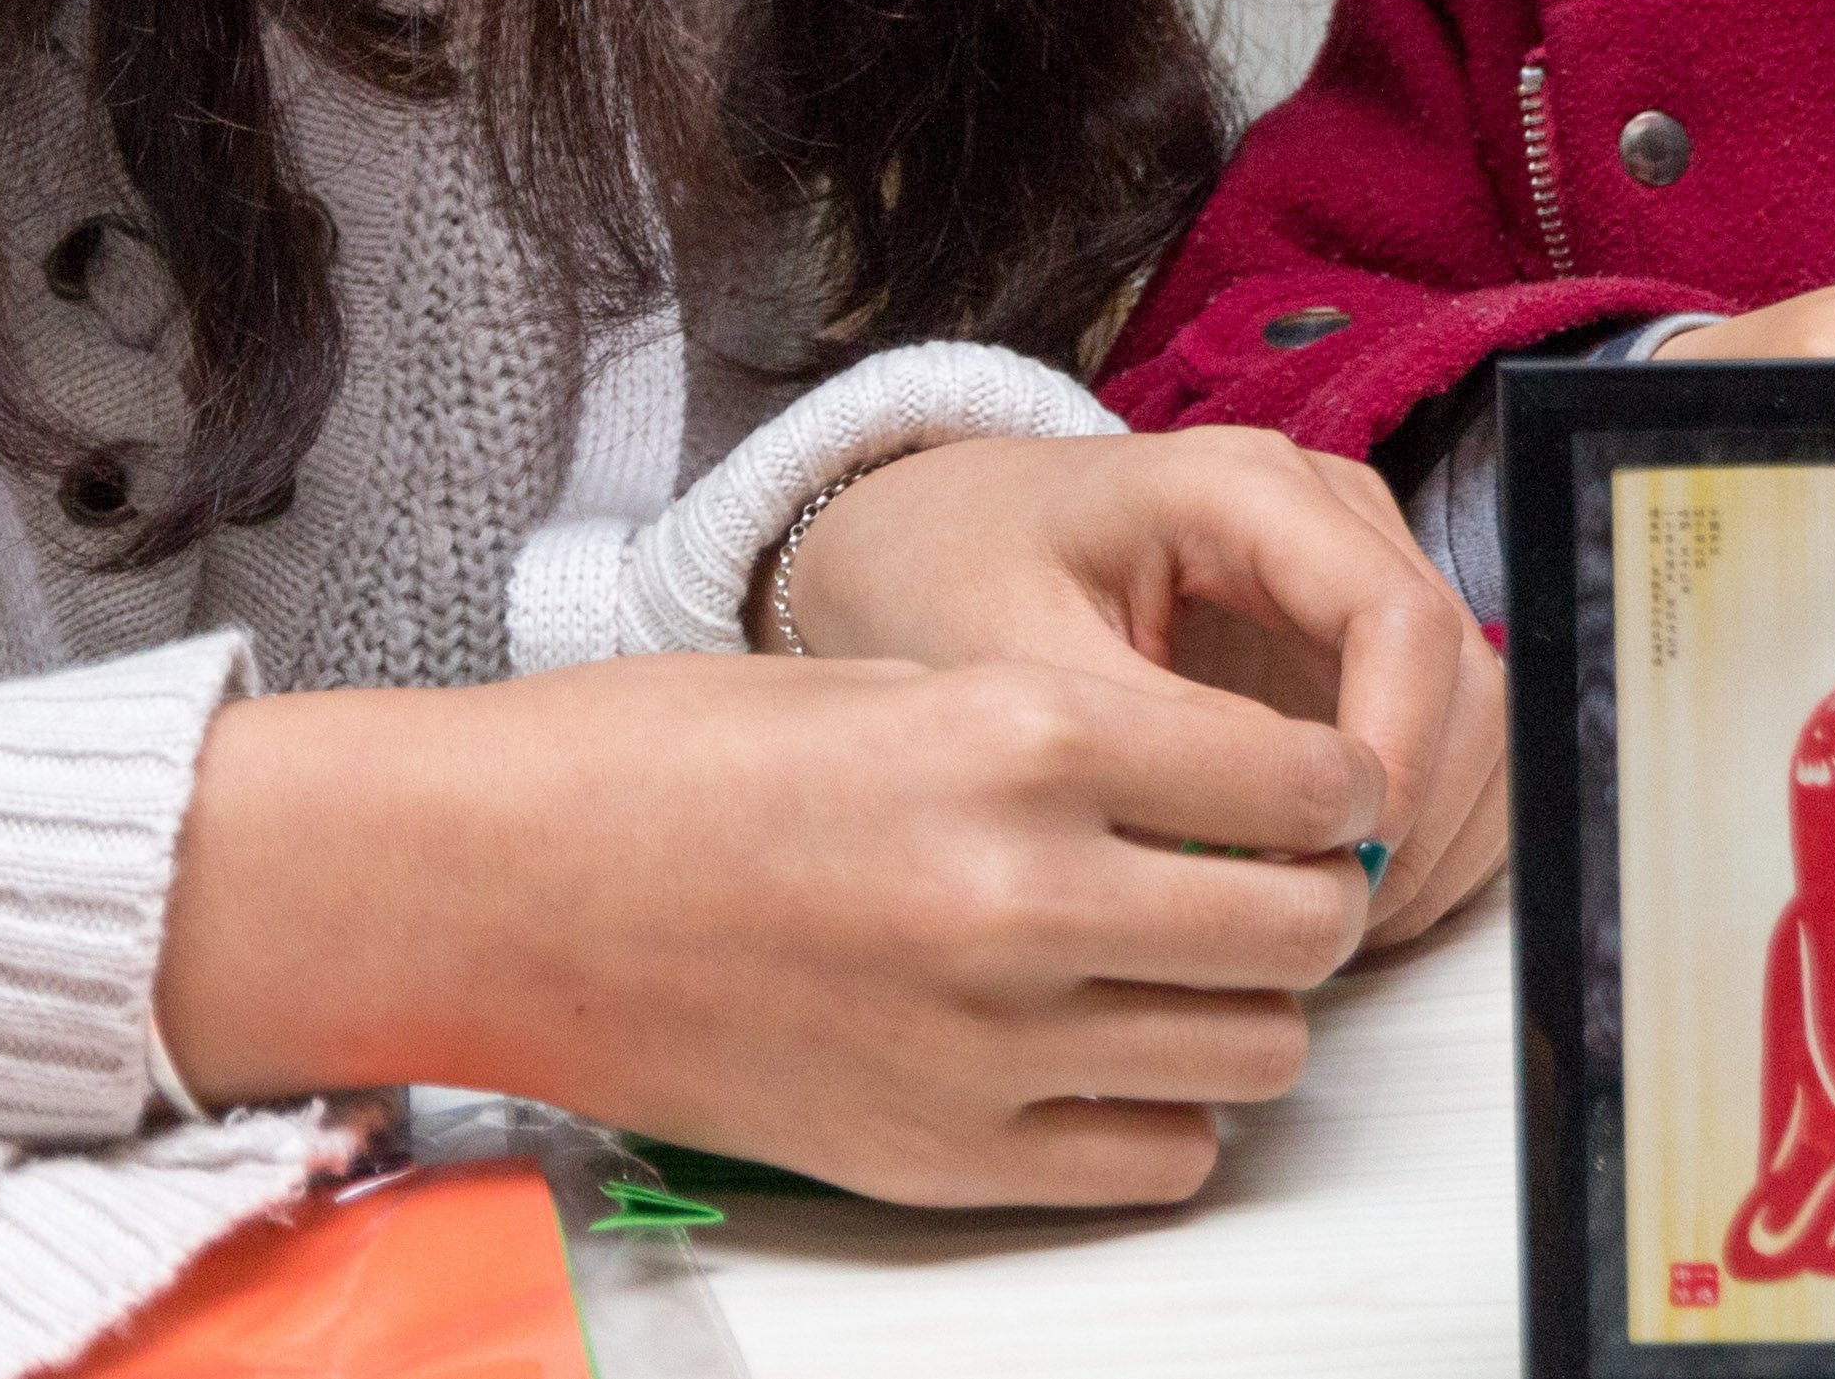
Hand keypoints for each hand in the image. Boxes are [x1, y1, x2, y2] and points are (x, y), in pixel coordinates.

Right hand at [155, 650, 1375, 1200]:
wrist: (496, 888)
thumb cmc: (676, 757)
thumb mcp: (907, 675)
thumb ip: (1086, 734)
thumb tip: (1251, 792)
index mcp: (1020, 735)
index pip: (1302, 780)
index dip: (1338, 785)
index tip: (1323, 790)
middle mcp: (1024, 893)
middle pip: (1306, 926)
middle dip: (1317, 897)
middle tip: (1270, 877)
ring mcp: (988, 1044)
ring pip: (1260, 1053)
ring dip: (1246, 1006)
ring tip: (1175, 964)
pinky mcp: (944, 1160)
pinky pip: (1164, 1157)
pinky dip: (1166, 1109)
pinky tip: (1102, 1050)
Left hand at [779, 430, 1505, 949]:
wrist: (914, 540)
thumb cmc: (948, 575)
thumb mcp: (1013, 663)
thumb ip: (1147, 742)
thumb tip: (1274, 846)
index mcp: (1245, 488)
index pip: (1400, 620)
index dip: (1398, 762)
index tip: (1334, 872)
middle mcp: (1326, 520)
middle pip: (1465, 677)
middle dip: (1419, 821)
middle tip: (1323, 930)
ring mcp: (1348, 582)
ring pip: (1475, 722)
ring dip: (1428, 842)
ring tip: (1315, 932)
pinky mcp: (1348, 651)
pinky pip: (1442, 750)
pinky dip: (1414, 840)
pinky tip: (1320, 901)